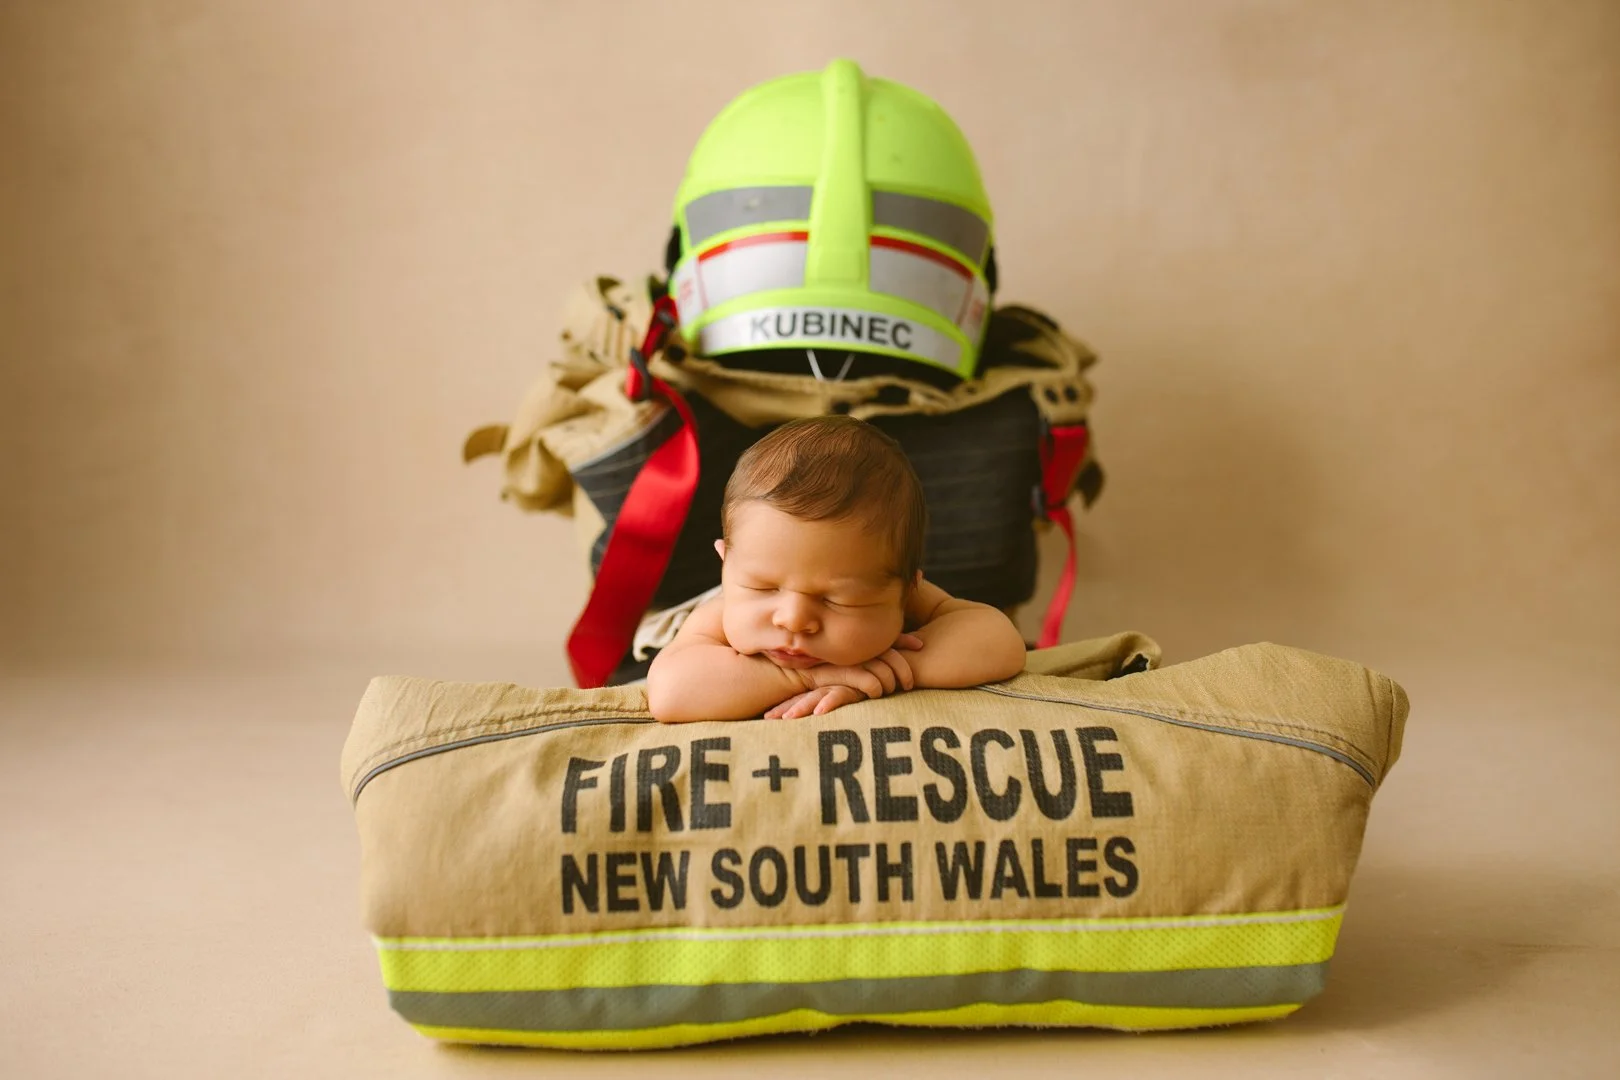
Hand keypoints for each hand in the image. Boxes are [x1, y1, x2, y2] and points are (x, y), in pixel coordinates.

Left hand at [765, 684, 867, 718]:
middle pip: (802, 698)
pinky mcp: (855, 687)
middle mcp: (829, 687)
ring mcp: (840, 685)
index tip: (766, 718)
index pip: (800, 699)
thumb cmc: (871, 687)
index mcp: (824, 690)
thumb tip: (818, 723)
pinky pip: (840, 696)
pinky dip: (829, 703)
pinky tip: (819, 712)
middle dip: (784, 709)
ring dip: (802, 708)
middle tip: (767, 719)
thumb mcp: (850, 698)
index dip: (783, 707)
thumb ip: (834, 705)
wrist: (891, 671)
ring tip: (788, 718)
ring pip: (816, 697)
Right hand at [800, 634, 922, 698]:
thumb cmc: (807, 670)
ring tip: (893, 690)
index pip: (884, 638)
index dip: (903, 640)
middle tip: (909, 683)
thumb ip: (856, 659)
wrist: (777, 674)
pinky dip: (874, 686)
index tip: (920, 645)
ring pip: (879, 668)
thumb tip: (883, 652)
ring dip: (889, 681)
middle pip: (887, 652)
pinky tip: (875, 693)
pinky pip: (865, 679)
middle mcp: (849, 648)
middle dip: (904, 667)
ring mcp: (843, 659)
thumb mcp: (835, 662)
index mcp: (852, 642)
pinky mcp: (836, 673)